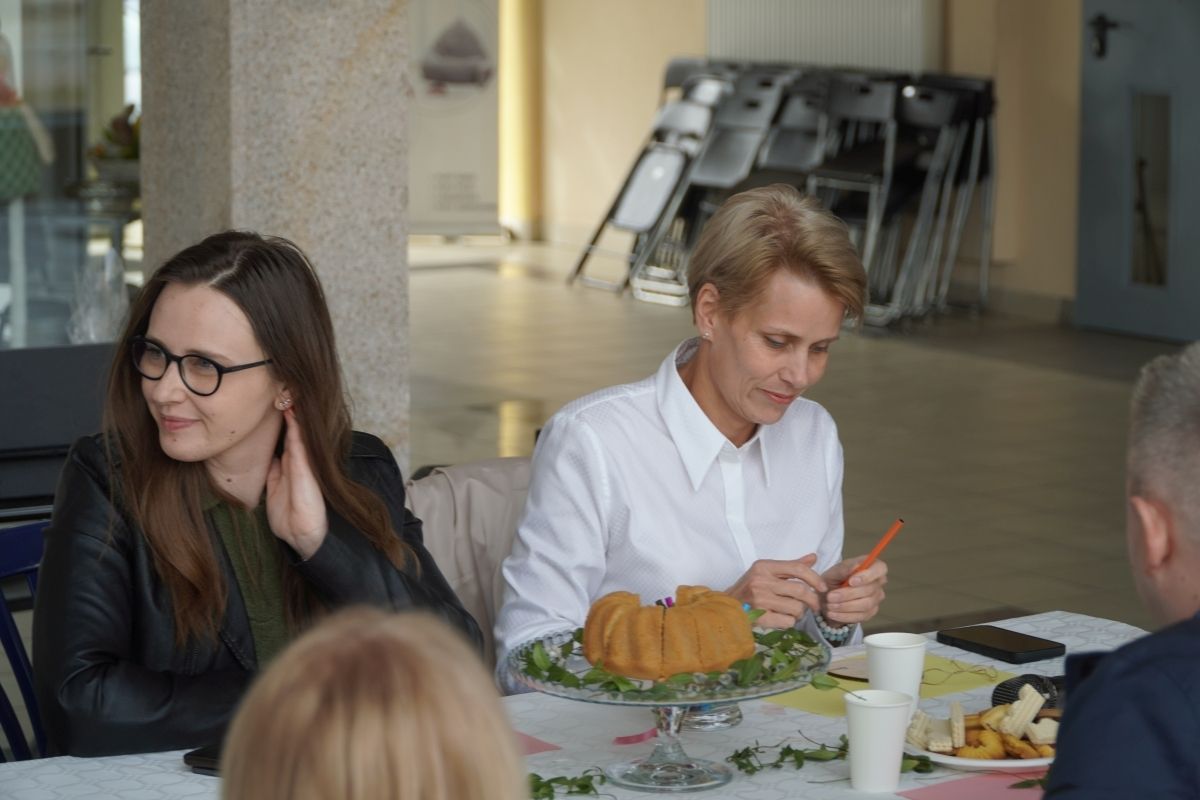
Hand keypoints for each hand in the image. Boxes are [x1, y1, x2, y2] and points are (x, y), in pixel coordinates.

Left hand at [266, 407, 327, 559]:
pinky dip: (296, 428)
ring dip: (294, 415)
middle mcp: (300, 463)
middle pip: (294, 433)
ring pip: (298, 434)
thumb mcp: (275, 491)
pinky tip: (292, 414)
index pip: (288, 439)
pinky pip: (300, 445)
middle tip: (286, 390)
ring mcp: (304, 465)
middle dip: (290, 413)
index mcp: (292, 468)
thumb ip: (275, 473)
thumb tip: (272, 457)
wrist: (302, 535)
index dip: (285, 422)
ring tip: (290, 394)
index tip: (279, 403)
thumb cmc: (288, 517)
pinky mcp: (306, 469)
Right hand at [725, 554, 826, 628]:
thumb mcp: (766, 572)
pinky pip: (788, 622)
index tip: (822, 588)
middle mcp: (761, 581)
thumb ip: (791, 566)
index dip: (815, 578)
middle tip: (814, 606)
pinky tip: (782, 619)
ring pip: (796, 608)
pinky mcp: (759, 617)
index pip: (798, 568)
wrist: (727, 607)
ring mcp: (759, 600)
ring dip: (799, 613)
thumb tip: (814, 558)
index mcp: (764, 566)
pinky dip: (789, 622)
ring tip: (792, 612)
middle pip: (801, 590)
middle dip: (813, 600)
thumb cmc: (749, 589)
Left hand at [819, 556, 887, 624]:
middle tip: (830, 596)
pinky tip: (832, 613)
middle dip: (848, 594)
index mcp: (872, 566)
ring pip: (866, 604)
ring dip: (845, 606)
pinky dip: (844, 616)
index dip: (868, 576)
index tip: (851, 581)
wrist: (827, 597)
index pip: (880, 568)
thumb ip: (845, 569)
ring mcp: (876, 599)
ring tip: (829, 605)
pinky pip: (860, 616)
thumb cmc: (834, 579)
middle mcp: (877, 582)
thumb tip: (855, 566)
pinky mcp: (870, 613)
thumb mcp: (834, 571)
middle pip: (870, 590)